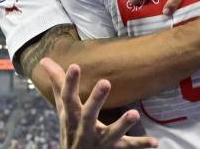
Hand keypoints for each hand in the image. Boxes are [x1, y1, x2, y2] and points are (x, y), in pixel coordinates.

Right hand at [40, 59, 158, 148]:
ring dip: (123, 124)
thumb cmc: (71, 128)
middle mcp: (84, 128)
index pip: (68, 97)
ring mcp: (99, 140)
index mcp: (72, 116)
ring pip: (111, 133)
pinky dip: (141, 144)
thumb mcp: (63, 108)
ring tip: (135, 113)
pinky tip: (155, 142)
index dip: (69, 82)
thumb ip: (58, 84)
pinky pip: (128, 147)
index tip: (75, 65)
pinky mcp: (113, 148)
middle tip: (105, 82)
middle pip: (88, 114)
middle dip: (96, 100)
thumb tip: (45, 60)